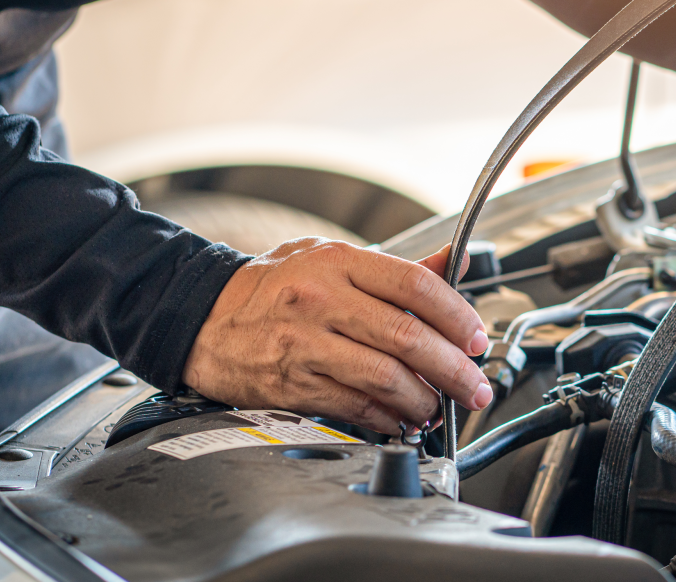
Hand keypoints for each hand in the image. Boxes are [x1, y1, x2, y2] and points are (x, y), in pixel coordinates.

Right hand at [182, 239, 490, 432]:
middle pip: (407, 337)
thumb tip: (453, 263)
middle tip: (474, 386)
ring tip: (438, 406)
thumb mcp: (328, 258)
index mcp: (338, 262)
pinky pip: (355, 406)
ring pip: (385, 377)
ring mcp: (305, 344)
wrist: (199, 317)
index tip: (476, 338)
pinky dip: (388, 417)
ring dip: (424, 399)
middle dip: (454, 368)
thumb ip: (394, 267)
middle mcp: (322, 300)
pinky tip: (402, 418)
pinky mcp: (292, 384)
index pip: (415, 285)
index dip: (456, 315)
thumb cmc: (270, 287)